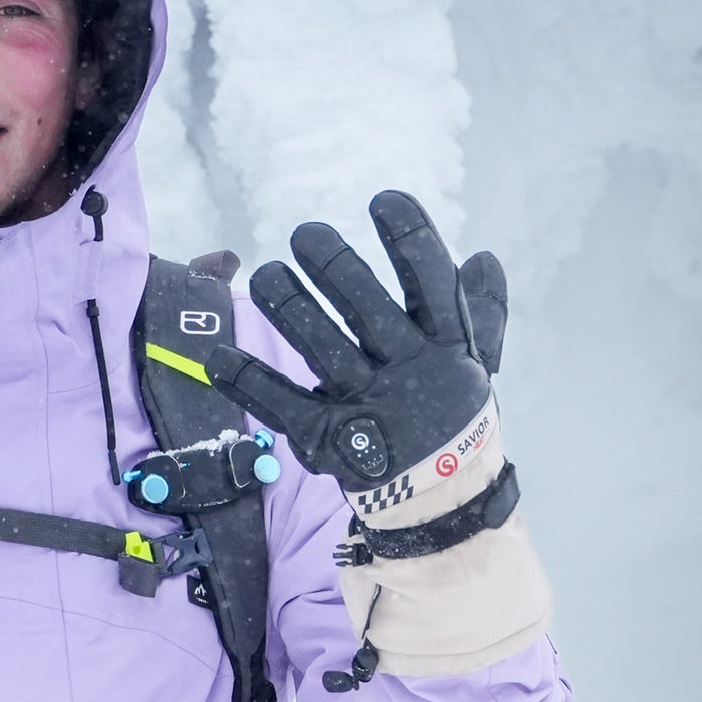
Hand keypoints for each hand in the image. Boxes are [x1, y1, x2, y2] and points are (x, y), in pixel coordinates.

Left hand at [204, 191, 506, 511]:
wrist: (441, 501)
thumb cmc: (452, 416)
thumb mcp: (476, 364)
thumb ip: (481, 311)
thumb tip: (482, 257)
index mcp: (449, 349)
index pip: (433, 284)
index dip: (410, 238)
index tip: (383, 200)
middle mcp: (410, 374)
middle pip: (369, 311)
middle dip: (335, 266)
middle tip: (304, 233)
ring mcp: (368, 409)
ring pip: (323, 351)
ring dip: (290, 309)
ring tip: (267, 275)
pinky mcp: (330, 441)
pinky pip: (282, 406)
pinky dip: (249, 382)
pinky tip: (218, 357)